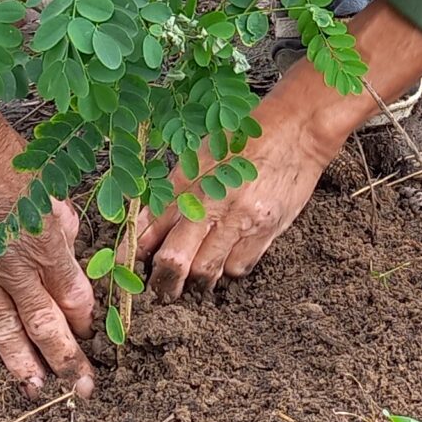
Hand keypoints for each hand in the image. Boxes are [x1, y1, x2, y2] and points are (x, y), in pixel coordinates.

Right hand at [0, 113, 94, 393]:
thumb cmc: (1, 151)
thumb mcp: (46, 182)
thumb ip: (60, 220)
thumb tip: (69, 243)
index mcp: (47, 238)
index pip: (74, 294)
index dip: (83, 320)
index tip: (90, 336)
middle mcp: (16, 263)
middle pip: (45, 321)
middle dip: (66, 358)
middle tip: (82, 389)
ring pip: (4, 329)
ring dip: (21, 364)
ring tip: (35, 390)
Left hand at [136, 66, 355, 296]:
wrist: (296, 131)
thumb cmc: (244, 139)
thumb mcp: (200, 156)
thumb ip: (172, 191)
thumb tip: (145, 225)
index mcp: (189, 181)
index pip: (149, 228)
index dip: (131, 255)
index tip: (125, 269)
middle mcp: (212, 203)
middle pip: (176, 261)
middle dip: (164, 282)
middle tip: (161, 290)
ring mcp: (241, 220)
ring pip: (207, 271)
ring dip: (196, 280)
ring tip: (193, 281)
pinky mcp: (267, 230)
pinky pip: (239, 267)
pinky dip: (228, 270)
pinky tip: (227, 259)